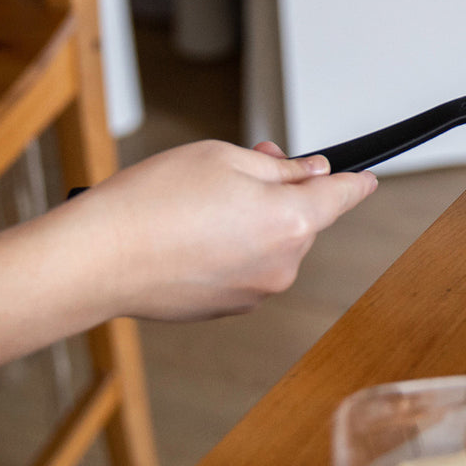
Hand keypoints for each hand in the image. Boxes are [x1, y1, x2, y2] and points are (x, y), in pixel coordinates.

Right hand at [71, 139, 375, 321]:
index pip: (342, 196)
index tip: (368, 179)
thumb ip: (280, 168)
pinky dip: (231, 247)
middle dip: (283, 191)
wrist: (97, 261)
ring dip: (254, 220)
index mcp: (294, 221)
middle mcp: (285, 263)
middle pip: (303, 218)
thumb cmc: (153, 203)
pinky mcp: (229, 307)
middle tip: (246, 162)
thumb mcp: (224, 159)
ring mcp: (258, 291)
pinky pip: (246, 266)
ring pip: (273, 242)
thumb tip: (310, 173)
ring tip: (201, 201)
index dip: (356, 182)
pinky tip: (191, 233)